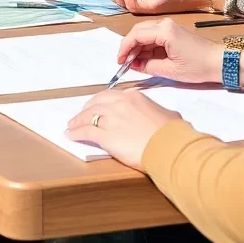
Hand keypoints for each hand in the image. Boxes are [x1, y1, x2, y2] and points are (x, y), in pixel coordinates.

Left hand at [65, 88, 180, 169]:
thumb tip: (163, 117)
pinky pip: (86, 132)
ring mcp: (111, 119)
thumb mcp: (167, 115)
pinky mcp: (105, 136)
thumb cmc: (172, 133)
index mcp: (133, 97)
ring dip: (77, 121)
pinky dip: (76, 133)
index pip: (110, 96)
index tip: (96, 106)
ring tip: (71, 125)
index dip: (100, 102)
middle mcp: (119, 104)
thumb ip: (158, 113)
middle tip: (81, 114)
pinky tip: (71, 135)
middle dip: (86, 109)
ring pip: (88, 116)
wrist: (168, 146)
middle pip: (96, 103)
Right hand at [117, 17, 224, 84]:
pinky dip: (147, 47)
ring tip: (133, 63)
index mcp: (164, 31)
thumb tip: (133, 64)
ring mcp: (169, 26)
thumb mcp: (170, 70)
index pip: (136, 35)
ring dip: (137, 47)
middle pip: (138, 31)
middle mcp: (165, 24)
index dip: (125, 48)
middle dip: (129, 47)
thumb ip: (148, 66)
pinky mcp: (173, 31)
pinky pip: (153, 36)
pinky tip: (144, 59)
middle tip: (124, 62)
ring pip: (145, 33)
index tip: (119, 61)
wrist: (220, 62)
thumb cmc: (198, 66)